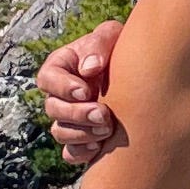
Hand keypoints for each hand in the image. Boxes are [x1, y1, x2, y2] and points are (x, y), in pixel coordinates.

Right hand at [40, 21, 127, 167]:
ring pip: (60, 132)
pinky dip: (81, 152)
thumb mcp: (111, 35)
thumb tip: (88, 69)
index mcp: (61, 67)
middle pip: (53, 109)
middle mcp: (61, 95)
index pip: (47, 79)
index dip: (62, 87)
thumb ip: (99, 44)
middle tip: (103, 114)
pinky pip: (70, 153)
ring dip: (81, 134)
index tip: (85, 90)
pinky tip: (99, 148)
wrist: (142, 75)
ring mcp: (69, 118)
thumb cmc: (121, 48)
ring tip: (106, 130)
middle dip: (77, 114)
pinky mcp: (81, 138)